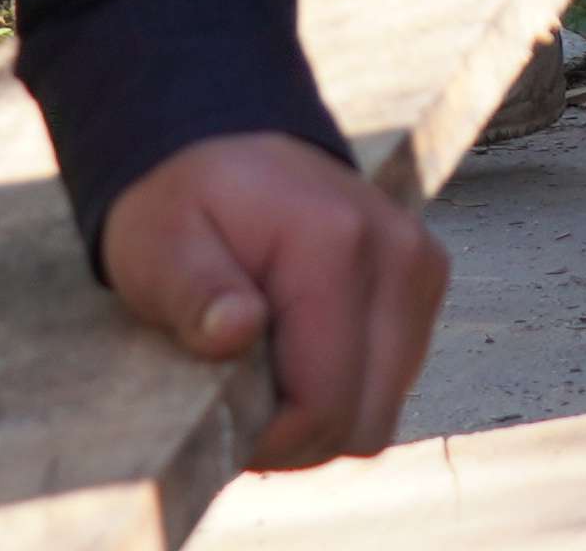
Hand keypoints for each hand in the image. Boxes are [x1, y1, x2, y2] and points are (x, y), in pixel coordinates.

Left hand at [102, 134, 446, 473]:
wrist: (232, 145)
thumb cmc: (186, 204)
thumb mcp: (160, 245)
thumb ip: (193, 291)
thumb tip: (234, 329)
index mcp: (336, 243)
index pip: (325, 405)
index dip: (269, 440)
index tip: (221, 422)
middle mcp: (399, 256)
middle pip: (365, 424)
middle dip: (297, 438)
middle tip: (237, 404)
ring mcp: (421, 269)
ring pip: (381, 413)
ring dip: (322, 418)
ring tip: (265, 376)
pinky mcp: (425, 283)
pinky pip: (390, 386)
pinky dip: (344, 392)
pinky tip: (298, 358)